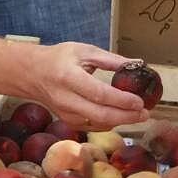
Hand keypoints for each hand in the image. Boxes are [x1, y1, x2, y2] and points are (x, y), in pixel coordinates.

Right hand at [21, 42, 148, 130]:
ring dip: (120, 121)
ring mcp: (65, 113)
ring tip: (138, 114)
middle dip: (127, 116)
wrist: (32, 74)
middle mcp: (65, 99)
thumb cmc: (59, 58)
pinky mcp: (68, 122)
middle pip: (100, 114)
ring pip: (98, 124)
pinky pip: (93, 127)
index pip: (99, 93)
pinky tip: (121, 116)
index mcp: (69, 77)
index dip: (122, 100)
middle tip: (145, 113)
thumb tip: (138, 63)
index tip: (140, 101)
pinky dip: (109, 124)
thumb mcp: (84, 51)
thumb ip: (111, 59)